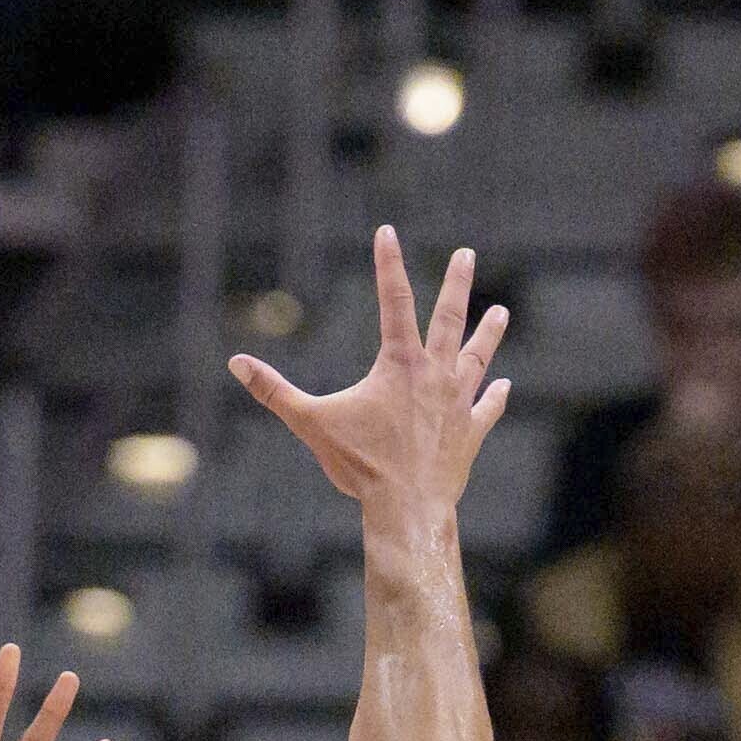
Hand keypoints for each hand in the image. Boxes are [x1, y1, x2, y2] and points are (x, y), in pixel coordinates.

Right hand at [232, 226, 515, 525]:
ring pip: (477, 357)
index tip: (387, 231)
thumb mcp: (311, 423)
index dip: (388, 263)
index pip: (393, 299)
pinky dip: (495, 397)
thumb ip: (274, 390)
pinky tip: (504, 386)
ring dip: (489, 333)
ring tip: (502, 312)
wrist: (408, 510)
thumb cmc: (360, 466)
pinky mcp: (470, 433)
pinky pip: (487, 409)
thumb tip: (236, 363)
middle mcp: (435, 375)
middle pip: (450, 317)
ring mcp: (458, 403)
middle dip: (457, 282)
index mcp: (399, 364)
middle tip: (468, 254)